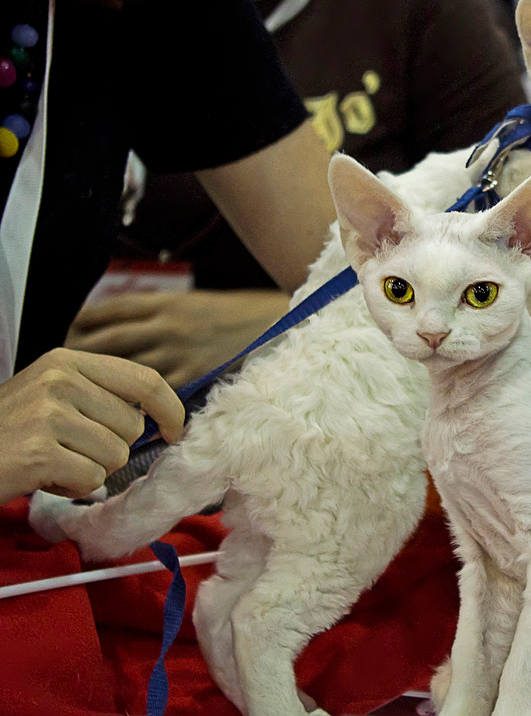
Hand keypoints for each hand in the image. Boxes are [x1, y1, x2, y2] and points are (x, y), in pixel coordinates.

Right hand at [0, 348, 183, 504]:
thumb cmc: (10, 432)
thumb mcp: (52, 396)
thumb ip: (100, 396)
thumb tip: (158, 419)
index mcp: (67, 361)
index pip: (144, 380)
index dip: (170, 408)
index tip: (175, 430)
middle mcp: (59, 380)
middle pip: (133, 427)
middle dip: (110, 448)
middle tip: (69, 449)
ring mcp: (48, 414)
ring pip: (115, 456)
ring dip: (89, 469)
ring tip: (52, 460)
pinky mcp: (38, 451)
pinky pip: (91, 479)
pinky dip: (71, 486)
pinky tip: (42, 475)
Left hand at [67, 290, 290, 388]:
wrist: (279, 323)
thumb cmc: (239, 314)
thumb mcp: (194, 303)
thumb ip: (161, 315)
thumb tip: (127, 331)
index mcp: (164, 302)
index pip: (106, 311)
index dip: (81, 324)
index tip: (69, 335)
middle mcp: (165, 325)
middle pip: (105, 340)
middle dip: (80, 356)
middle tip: (66, 371)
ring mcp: (179, 351)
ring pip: (125, 369)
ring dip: (103, 384)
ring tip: (88, 397)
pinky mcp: (195, 375)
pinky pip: (156, 391)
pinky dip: (137, 402)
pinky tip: (125, 412)